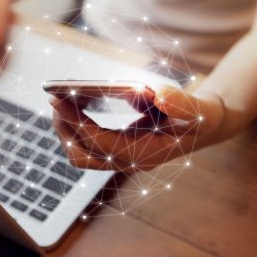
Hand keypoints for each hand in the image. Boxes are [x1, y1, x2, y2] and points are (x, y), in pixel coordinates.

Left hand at [50, 85, 225, 171]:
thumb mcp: (198, 109)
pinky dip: (73, 127)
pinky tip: (71, 104)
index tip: (57, 100)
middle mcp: (128, 161)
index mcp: (145, 155)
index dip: (76, 122)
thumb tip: (159, 95)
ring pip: (78, 153)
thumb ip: (182, 103)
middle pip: (81, 155)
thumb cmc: (200, 117)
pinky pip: (85, 144)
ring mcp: (119, 158)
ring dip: (64, 130)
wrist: (203, 126)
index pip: (100, 144)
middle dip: (63, 129)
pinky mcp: (114, 149)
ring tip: (58, 101)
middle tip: (53, 99)